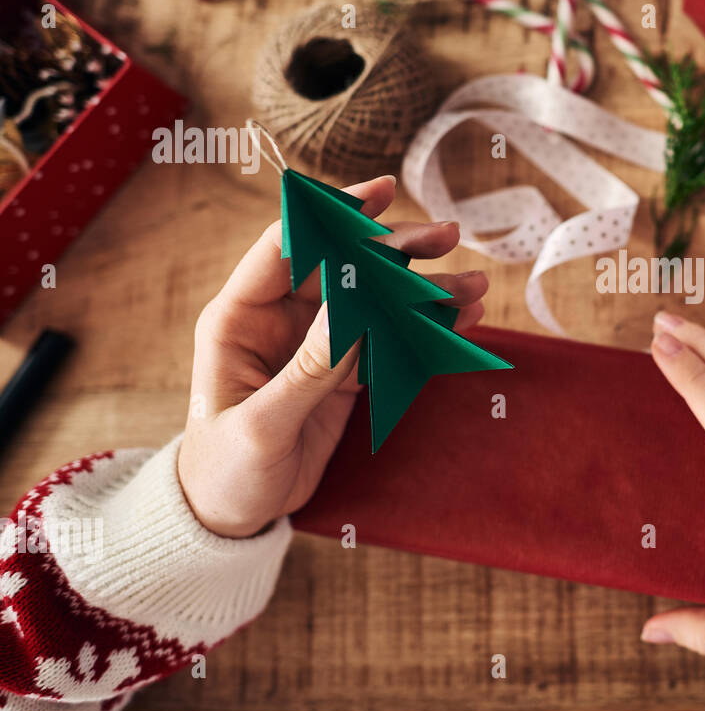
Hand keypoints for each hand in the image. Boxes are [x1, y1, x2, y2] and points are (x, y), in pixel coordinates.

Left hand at [178, 175, 488, 537]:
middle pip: (345, 266)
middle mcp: (278, 321)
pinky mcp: (340, 373)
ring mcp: (314, 345)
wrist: (229, 517)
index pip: (289, 244)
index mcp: (240, 319)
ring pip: (375, 302)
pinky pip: (388, 341)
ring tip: (473, 285)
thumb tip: (353, 307)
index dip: (334, 213)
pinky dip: (424, 332)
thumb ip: (308, 369)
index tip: (383, 193)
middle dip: (398, 249)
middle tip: (449, 237)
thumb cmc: (224, 471)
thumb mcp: (262, 426)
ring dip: (423, 292)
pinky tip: (462, 321)